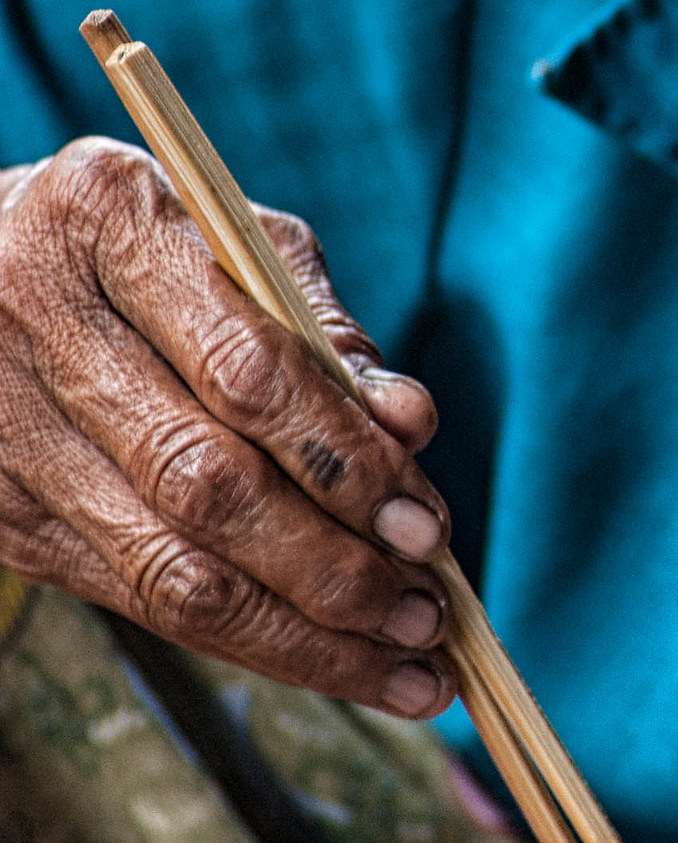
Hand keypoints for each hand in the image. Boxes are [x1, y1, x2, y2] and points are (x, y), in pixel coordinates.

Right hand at [0, 140, 456, 716]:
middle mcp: (35, 319)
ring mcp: (0, 425)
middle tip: (427, 612)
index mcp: (107, 220)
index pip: (248, 372)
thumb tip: (411, 426)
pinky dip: (242, 637)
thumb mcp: (241, 243)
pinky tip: (327, 655)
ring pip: (165, 568)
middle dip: (332, 567)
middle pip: (204, 485)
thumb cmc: (154, 246)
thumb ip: (327, 332)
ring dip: (297, 634)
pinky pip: (132, 595)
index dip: (345, 462)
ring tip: (402, 660)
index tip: (430, 525)